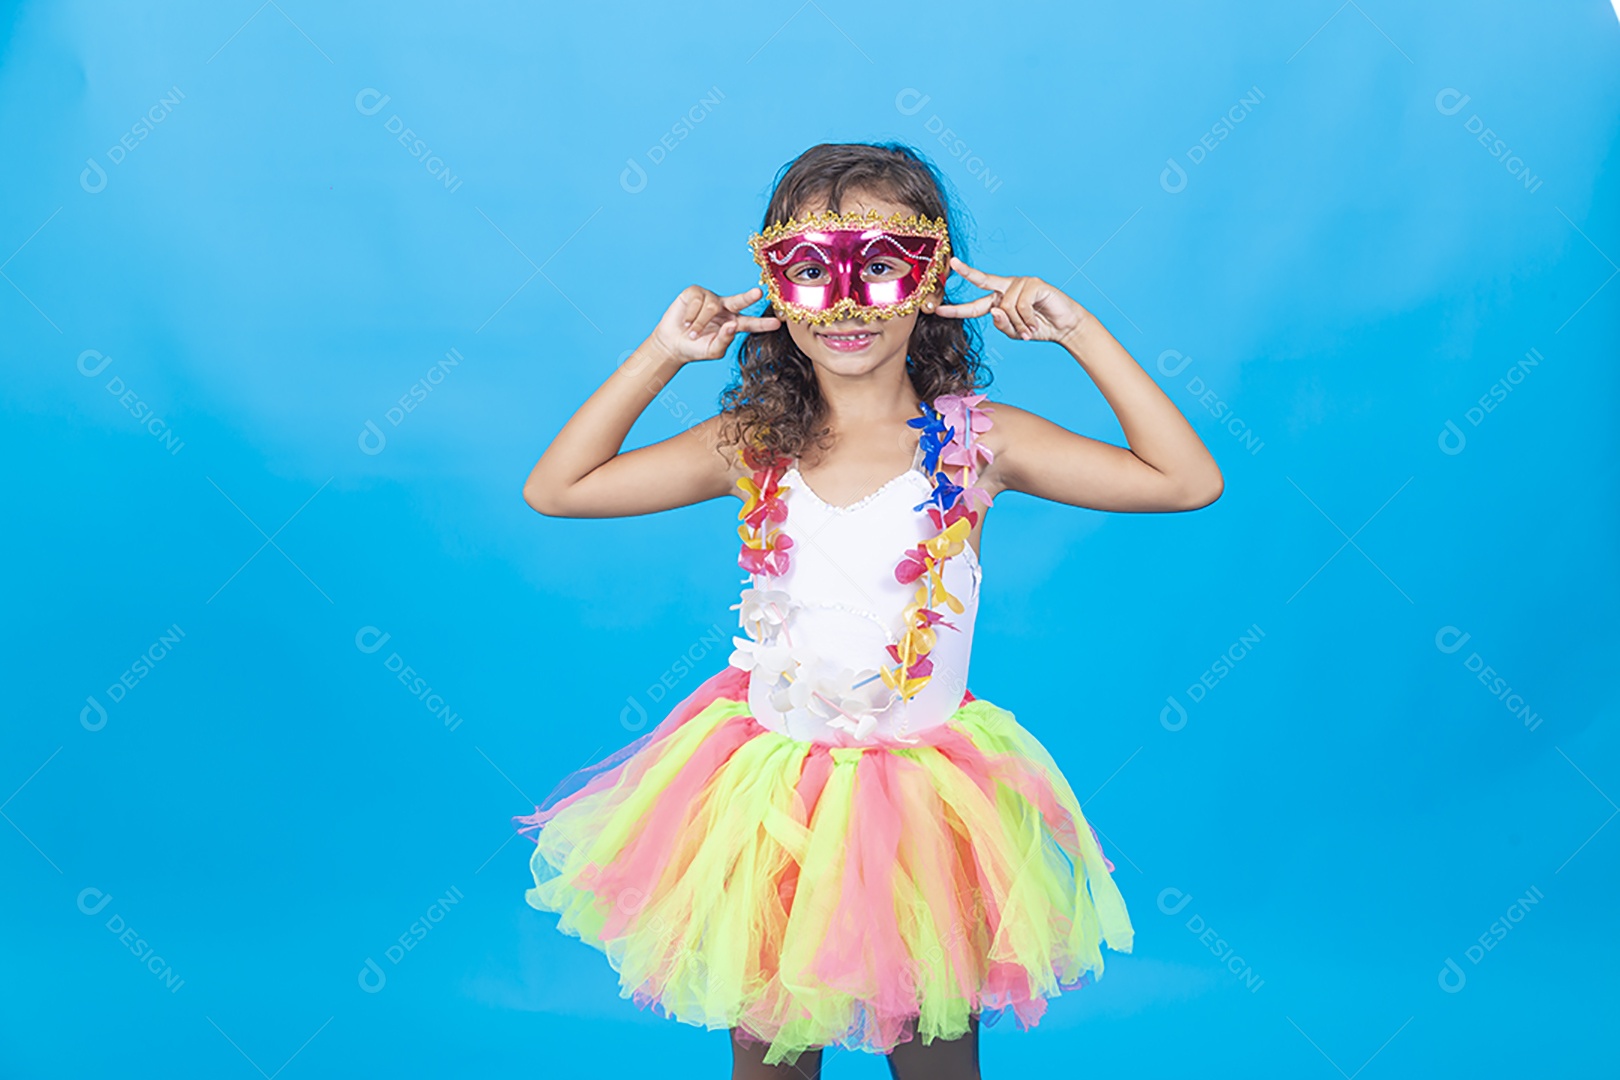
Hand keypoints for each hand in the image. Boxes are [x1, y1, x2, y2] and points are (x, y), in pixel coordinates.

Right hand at [651, 285, 781, 362]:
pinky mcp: (695, 292)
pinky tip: (685, 320)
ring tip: (691, 332)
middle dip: (749, 297)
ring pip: (711, 306)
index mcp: (734, 323)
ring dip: (700, 323)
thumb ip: (725, 340)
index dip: (763, 323)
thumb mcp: (713, 350)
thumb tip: (731, 325)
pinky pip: (697, 300)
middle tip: (758, 293)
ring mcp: (710, 298)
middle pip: (740, 300)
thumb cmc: (696, 348)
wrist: (673, 344)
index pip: (751, 323)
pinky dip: (690, 314)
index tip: (777, 323)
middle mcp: (725, 308)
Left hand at [935, 257, 1089, 343]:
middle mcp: (1007, 288)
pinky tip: (1034, 324)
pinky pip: (1021, 304)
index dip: (957, 309)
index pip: (974, 305)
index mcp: (998, 300)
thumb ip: (1001, 325)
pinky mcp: (1035, 283)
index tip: (938, 310)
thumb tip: (994, 310)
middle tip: (954, 263)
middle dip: (967, 272)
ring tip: (1028, 331)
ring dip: (1018, 325)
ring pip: (1006, 306)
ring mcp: (1021, 283)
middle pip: (983, 279)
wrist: (1065, 327)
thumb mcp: (1015, 333)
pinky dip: (1027, 319)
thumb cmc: (1038, 328)